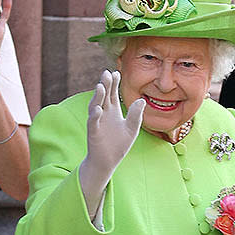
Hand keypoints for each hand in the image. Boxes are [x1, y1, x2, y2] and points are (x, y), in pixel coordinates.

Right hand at [79, 70, 144, 215]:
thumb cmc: (119, 145)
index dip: (114, 83)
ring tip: (101, 86)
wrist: (108, 161)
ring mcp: (97, 122)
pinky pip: (93, 122)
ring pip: (96, 106)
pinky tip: (98, 109)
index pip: (112, 94)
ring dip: (98, 97)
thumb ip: (135, 115)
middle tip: (107, 73)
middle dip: (105, 85)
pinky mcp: (93, 132)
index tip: (117, 72)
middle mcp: (103, 114)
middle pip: (103, 96)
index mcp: (112, 111)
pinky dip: (95, 115)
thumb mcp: (132, 129)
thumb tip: (142, 100)